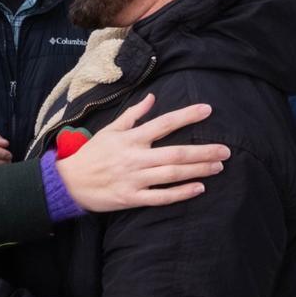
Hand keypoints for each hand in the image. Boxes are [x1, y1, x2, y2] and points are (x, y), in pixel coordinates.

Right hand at [57, 94, 230, 211]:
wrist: (69, 182)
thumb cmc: (92, 154)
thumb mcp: (110, 130)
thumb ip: (133, 115)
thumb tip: (152, 98)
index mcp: (131, 138)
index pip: (164, 123)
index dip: (187, 116)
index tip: (207, 110)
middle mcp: (135, 158)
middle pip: (176, 153)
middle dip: (203, 151)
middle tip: (226, 150)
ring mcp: (135, 179)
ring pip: (172, 174)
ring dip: (198, 170)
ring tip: (218, 166)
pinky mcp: (132, 198)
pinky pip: (161, 196)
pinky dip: (181, 193)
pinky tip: (198, 188)